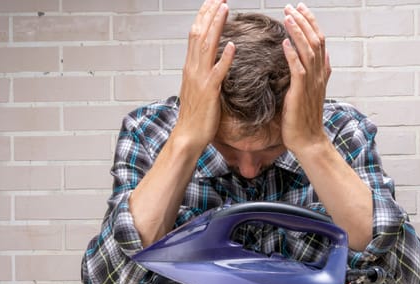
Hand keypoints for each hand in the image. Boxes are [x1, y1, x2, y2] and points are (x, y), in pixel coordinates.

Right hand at [175, 0, 234, 150]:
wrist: (188, 135)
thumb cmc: (195, 116)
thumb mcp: (198, 89)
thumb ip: (203, 73)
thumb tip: (212, 62)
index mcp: (190, 67)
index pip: (195, 35)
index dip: (204, 17)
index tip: (213, 2)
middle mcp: (193, 69)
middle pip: (199, 34)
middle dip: (209, 13)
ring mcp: (200, 79)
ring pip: (206, 46)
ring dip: (216, 26)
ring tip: (224, 8)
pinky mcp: (209, 92)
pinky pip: (217, 72)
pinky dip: (224, 58)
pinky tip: (231, 45)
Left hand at [281, 3, 331, 151]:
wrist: (308, 142)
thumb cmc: (304, 120)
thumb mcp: (310, 93)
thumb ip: (314, 75)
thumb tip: (319, 58)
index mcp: (320, 74)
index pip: (318, 41)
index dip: (310, 24)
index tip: (300, 9)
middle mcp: (319, 76)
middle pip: (315, 41)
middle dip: (304, 21)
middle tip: (292, 6)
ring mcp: (311, 84)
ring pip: (308, 51)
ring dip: (298, 32)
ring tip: (288, 16)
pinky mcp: (300, 94)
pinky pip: (299, 70)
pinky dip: (292, 54)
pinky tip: (285, 42)